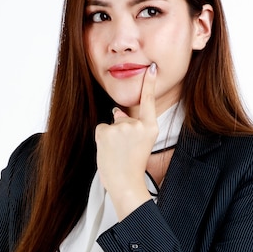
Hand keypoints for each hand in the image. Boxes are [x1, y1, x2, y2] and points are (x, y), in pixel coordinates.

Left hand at [95, 63, 157, 219]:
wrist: (125, 183)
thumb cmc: (132, 167)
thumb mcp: (139, 145)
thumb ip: (131, 126)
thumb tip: (116, 111)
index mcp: (150, 128)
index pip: (149, 101)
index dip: (149, 83)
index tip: (151, 68)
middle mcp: (137, 124)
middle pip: (123, 117)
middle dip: (120, 131)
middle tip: (125, 151)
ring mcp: (121, 126)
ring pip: (111, 125)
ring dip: (111, 137)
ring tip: (117, 154)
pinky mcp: (106, 130)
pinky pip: (101, 129)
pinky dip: (102, 140)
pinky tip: (108, 151)